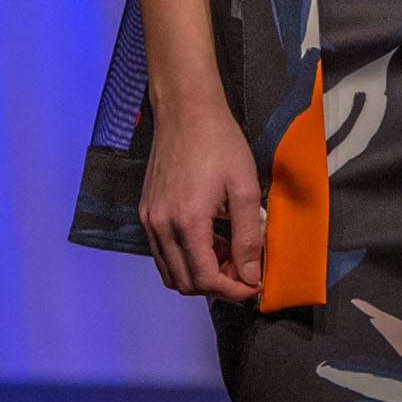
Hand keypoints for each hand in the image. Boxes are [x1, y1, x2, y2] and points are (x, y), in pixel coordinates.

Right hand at [139, 96, 263, 300]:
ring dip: (201, 272)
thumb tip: (250, 276)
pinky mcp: (148, 211)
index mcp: (186, 222)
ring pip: (171, 271)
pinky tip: (211, 238)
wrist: (186, 111)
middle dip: (218, 285)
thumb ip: (248, 238)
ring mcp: (150, 219)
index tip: (253, 285)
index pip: (205, 279)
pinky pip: (163, 251)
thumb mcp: (245, 189)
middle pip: (185, 282)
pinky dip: (187, 256)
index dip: (233, 290)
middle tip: (244, 270)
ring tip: (229, 252)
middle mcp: (161, 226)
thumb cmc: (218, 142)